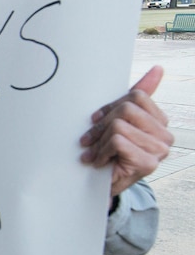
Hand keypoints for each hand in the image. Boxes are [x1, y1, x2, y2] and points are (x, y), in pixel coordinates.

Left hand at [80, 66, 173, 196]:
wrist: (104, 186)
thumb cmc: (111, 152)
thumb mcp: (121, 121)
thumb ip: (138, 96)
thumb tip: (158, 68)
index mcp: (160, 122)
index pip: (135, 96)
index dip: (110, 107)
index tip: (96, 119)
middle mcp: (165, 135)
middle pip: (126, 109)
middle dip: (101, 124)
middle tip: (90, 139)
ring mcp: (159, 150)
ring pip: (119, 126)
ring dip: (98, 141)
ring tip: (93, 152)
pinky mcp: (149, 163)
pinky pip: (117, 142)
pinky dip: (101, 152)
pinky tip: (99, 162)